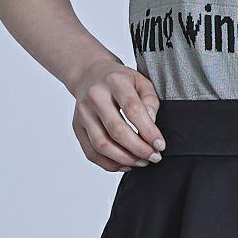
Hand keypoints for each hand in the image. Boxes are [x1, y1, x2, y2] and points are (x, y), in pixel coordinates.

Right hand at [71, 57, 166, 171]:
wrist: (90, 74)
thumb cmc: (118, 79)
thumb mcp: (140, 80)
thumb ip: (150, 100)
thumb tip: (151, 123)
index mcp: (114, 81)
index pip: (132, 109)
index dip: (148, 131)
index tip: (159, 145)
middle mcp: (95, 97)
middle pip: (116, 130)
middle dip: (138, 149)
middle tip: (154, 157)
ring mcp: (83, 113)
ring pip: (102, 145)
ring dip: (124, 159)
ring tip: (141, 162)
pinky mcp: (77, 127)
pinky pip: (91, 152)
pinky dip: (109, 164)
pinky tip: (125, 163)